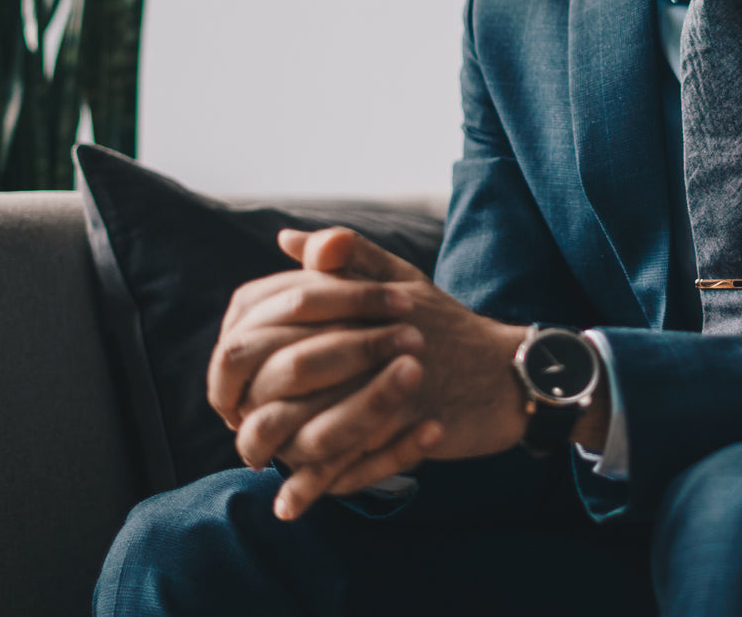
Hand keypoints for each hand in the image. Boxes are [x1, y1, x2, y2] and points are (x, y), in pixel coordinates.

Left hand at [233, 228, 539, 519]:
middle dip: (253, 400)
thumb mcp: (400, 279)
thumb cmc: (449, 326)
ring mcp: (393, 381)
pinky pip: (350, 460)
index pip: (284, 315)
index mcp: (364, 299)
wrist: (509, 371)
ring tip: (256, 459)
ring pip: (311, 420)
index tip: (233, 370)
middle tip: (235, 418)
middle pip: (288, 371)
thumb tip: (286, 240)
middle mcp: (376, 336)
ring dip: (277, 448)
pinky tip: (292, 501)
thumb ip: (346, 256)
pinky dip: (316, 485)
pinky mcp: (410, 422)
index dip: (248, 346)